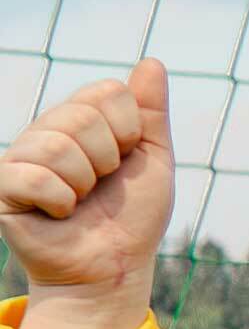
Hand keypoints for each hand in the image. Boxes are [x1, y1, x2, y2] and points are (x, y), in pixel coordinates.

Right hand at [1, 61, 174, 328]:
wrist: (111, 267)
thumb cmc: (131, 218)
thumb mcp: (152, 161)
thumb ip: (150, 114)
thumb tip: (151, 61)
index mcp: (81, 121)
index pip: (107, 92)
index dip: (129, 131)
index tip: (125, 160)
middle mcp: (45, 132)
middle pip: (82, 116)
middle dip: (108, 159)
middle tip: (100, 186)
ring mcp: (20, 157)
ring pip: (58, 145)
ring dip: (84, 183)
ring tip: (79, 202)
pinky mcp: (2, 186)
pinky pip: (35, 177)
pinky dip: (60, 202)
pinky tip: (58, 214)